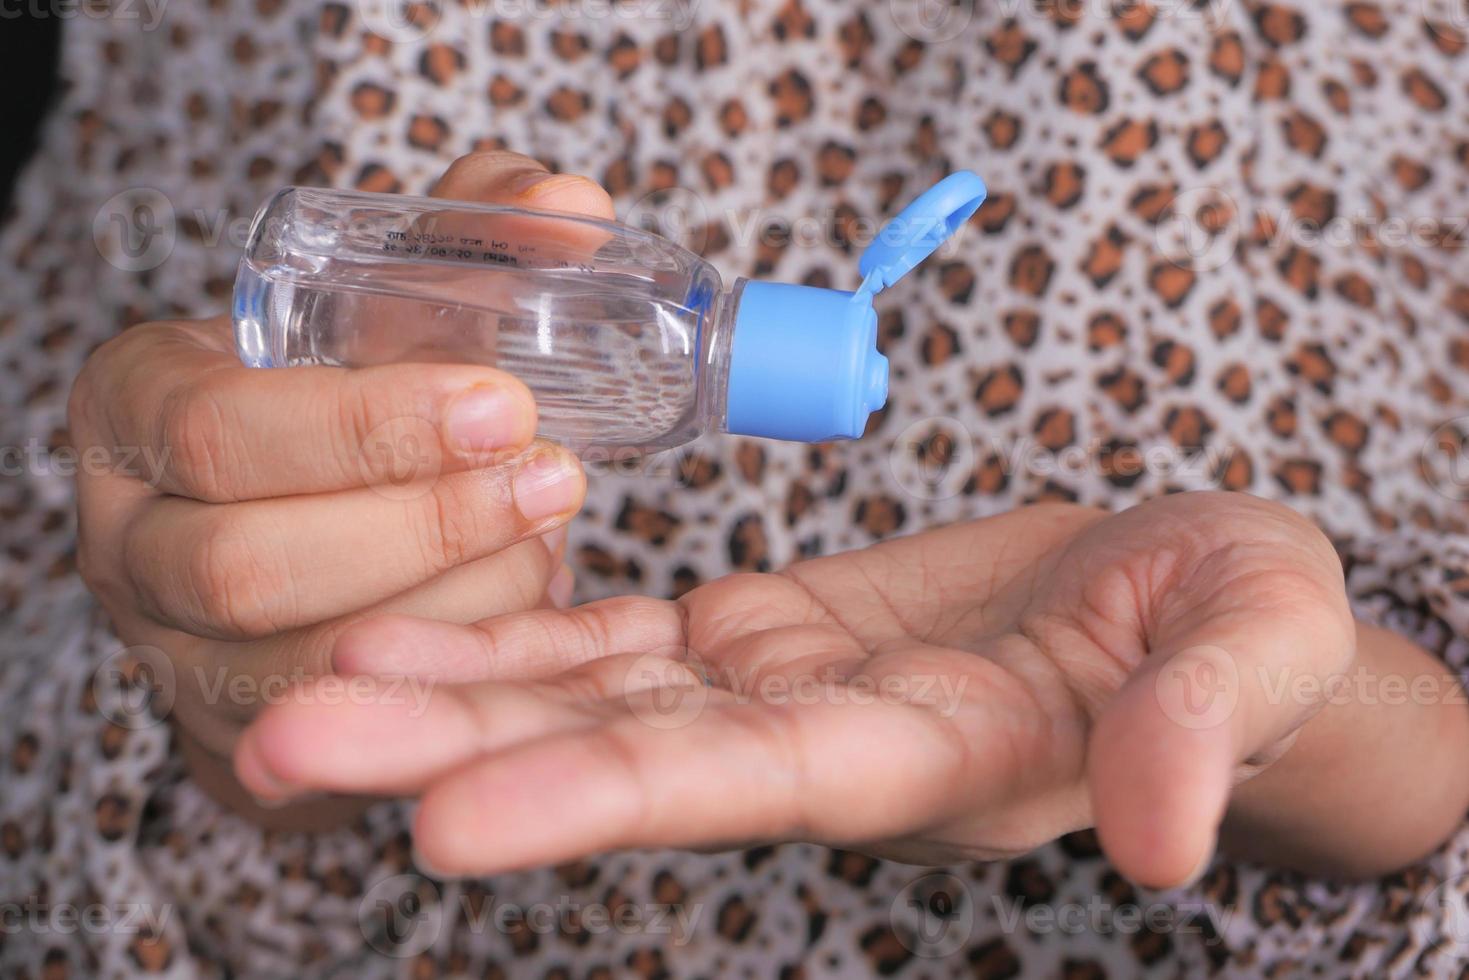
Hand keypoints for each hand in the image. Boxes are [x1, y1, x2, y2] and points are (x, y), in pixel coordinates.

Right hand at [70, 152, 611, 822]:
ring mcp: (175, 653)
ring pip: (304, 659)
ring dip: (456, 601)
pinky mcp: (241, 732)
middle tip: (554, 478)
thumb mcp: (392, 296)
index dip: (366, 428)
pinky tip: (530, 605)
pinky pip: (350, 719)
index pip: (217, 430)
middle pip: (244, 564)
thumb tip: (575, 207)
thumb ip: (474, 236)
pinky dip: (457, 666)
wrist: (312, 514)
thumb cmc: (352, 387)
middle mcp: (132, 541)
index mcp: (138, 409)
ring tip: (551, 535)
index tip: (505, 404)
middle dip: (420, 527)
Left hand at [234, 491, 1360, 881]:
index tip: (442, 822)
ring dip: (452, 693)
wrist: (1191, 587)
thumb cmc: (1243, 614)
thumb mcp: (1259, 642)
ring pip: (597, 696)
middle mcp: (830, 747)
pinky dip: (522, 636)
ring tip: (302, 695)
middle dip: (457, 755)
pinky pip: (627, 639)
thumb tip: (1169, 841)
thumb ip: (1207, 727)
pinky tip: (412, 630)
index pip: (749, 786)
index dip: (602, 796)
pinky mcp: (769, 633)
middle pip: (624, 756)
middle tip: (278, 751)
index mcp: (938, 760)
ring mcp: (786, 689)